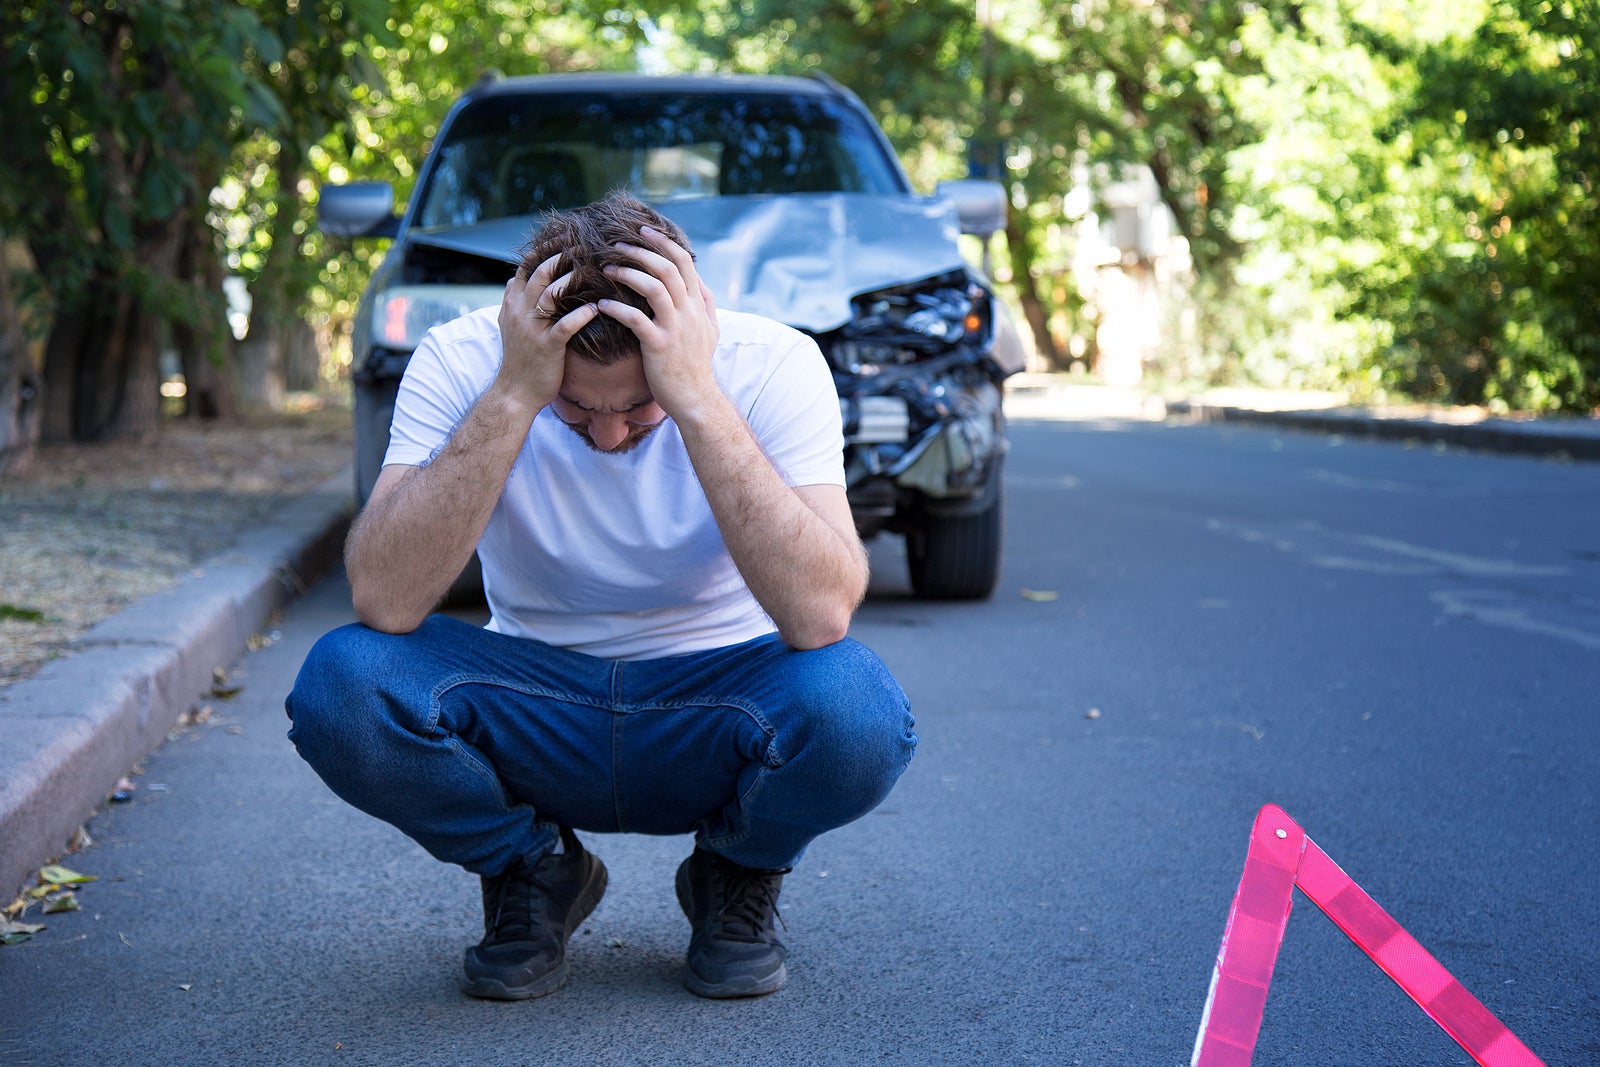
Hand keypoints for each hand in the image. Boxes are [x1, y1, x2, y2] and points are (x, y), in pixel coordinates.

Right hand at [496, 253, 597, 409]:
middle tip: (585, 244)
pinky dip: (582, 314)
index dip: (545, 249)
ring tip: (595, 268)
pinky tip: (598, 307)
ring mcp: (532, 328)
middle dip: (562, 255)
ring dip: (574, 278)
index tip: (565, 235)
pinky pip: (565, 325)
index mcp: (512, 303)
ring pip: (551, 293)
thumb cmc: (521, 358)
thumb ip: (515, 301)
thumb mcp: (511, 325)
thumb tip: (517, 278)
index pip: (526, 266)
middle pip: (540, 273)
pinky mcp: (547, 346)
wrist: (516, 392)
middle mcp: (519, 311)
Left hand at [596, 226, 719, 419]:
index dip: (664, 242)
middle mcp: (689, 312)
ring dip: (629, 273)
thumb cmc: (696, 366)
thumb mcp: (710, 332)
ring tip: (607, 269)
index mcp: (698, 305)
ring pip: (655, 287)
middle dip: (642, 251)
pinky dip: (618, 309)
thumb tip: (701, 282)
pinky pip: (636, 319)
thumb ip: (706, 304)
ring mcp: (675, 328)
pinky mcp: (659, 346)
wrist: (695, 399)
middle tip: (618, 244)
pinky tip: (601, 305)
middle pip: (668, 268)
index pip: (685, 262)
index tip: (644, 231)